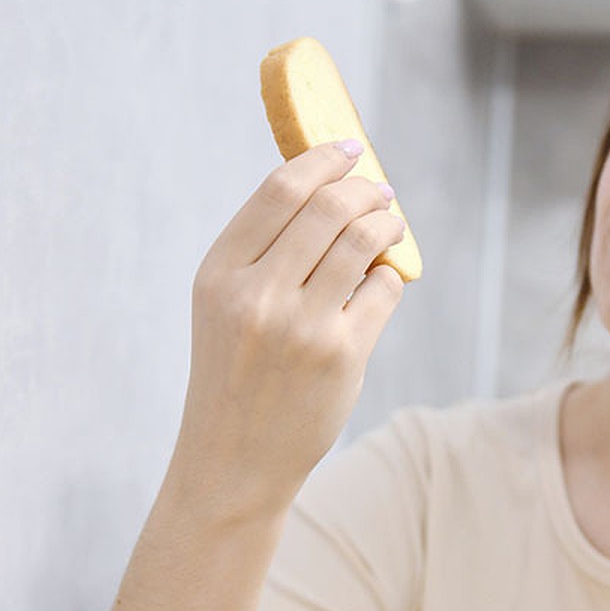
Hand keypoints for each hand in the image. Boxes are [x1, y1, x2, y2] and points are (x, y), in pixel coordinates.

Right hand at [176, 141, 406, 517]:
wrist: (234, 461)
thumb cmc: (234, 377)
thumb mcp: (225, 308)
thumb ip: (264, 253)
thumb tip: (331, 189)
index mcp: (219, 275)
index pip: (279, 190)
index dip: (322, 160)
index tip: (349, 149)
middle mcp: (256, 295)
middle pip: (328, 208)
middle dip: (365, 189)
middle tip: (380, 191)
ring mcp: (301, 326)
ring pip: (363, 241)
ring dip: (386, 224)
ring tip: (390, 227)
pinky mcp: (342, 356)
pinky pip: (382, 289)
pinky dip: (389, 275)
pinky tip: (381, 280)